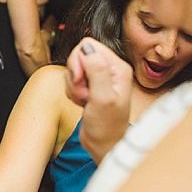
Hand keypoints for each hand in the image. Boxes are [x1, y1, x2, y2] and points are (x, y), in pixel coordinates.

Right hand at [64, 38, 132, 162]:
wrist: (104, 145)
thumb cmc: (107, 127)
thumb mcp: (103, 98)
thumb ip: (97, 71)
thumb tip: (87, 48)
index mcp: (118, 67)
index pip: (88, 46)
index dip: (78, 62)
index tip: (82, 81)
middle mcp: (110, 70)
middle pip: (79, 55)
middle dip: (75, 75)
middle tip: (83, 92)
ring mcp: (100, 78)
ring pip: (74, 68)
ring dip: (73, 86)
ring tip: (84, 100)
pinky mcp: (91, 86)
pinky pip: (73, 80)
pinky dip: (72, 91)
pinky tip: (82, 102)